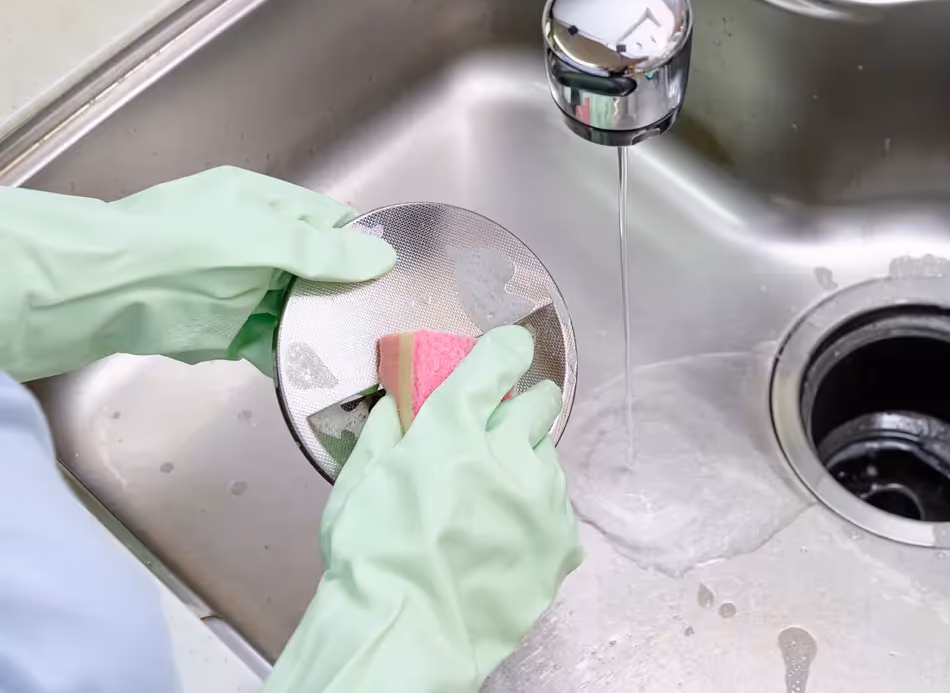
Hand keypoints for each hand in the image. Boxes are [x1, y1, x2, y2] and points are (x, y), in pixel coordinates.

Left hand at [0, 166, 394, 380]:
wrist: (102, 291)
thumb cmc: (178, 246)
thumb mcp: (260, 236)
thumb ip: (322, 251)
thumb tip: (383, 258)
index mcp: (266, 206)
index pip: (331, 223)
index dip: (364, 245)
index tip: (401, 271)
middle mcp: (260, 247)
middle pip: (321, 272)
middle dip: (350, 294)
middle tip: (393, 318)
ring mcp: (245, 292)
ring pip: (301, 312)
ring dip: (325, 330)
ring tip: (369, 349)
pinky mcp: (230, 333)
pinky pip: (275, 347)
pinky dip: (296, 359)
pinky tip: (325, 371)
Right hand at [264, 326, 581, 692]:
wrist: (406, 633)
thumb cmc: (370, 559)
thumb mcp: (357, 483)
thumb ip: (384, 432)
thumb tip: (398, 402)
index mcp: (454, 428)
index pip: (497, 362)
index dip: (506, 350)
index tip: (511, 349)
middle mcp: (508, 454)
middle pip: (539, 405)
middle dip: (524, 407)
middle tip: (505, 424)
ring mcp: (541, 500)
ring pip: (549, 459)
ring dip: (528, 465)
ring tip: (497, 496)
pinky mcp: (560, 543)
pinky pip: (560, 511)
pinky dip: (539, 514)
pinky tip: (511, 534)